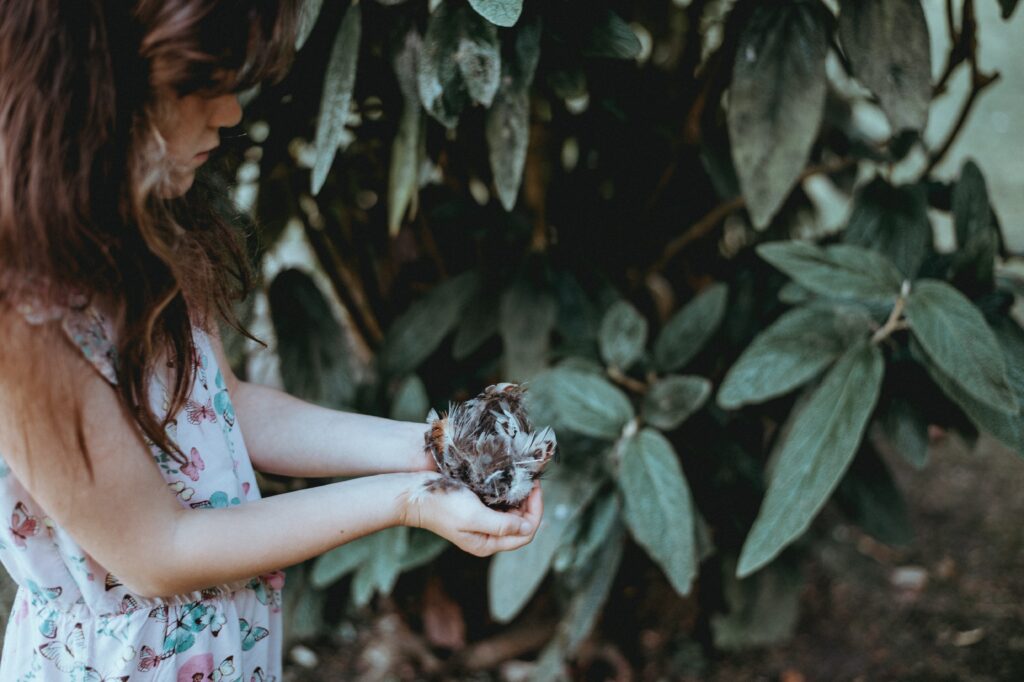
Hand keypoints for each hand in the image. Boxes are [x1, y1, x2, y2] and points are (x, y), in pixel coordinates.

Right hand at [399, 475, 542, 556]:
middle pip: (521, 523)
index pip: (525, 533)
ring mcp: (481, 522)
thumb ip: (501, 524)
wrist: (415, 495)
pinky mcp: (475, 509)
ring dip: (520, 497)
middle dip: (530, 504)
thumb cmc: (443, 506)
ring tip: (522, 479)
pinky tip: (508, 480)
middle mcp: (487, 536)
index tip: (535, 488)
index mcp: (488, 544)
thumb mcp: (474, 516)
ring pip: (512, 513)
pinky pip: (500, 504)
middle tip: (530, 481)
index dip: (536, 512)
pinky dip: (508, 493)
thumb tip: (527, 527)